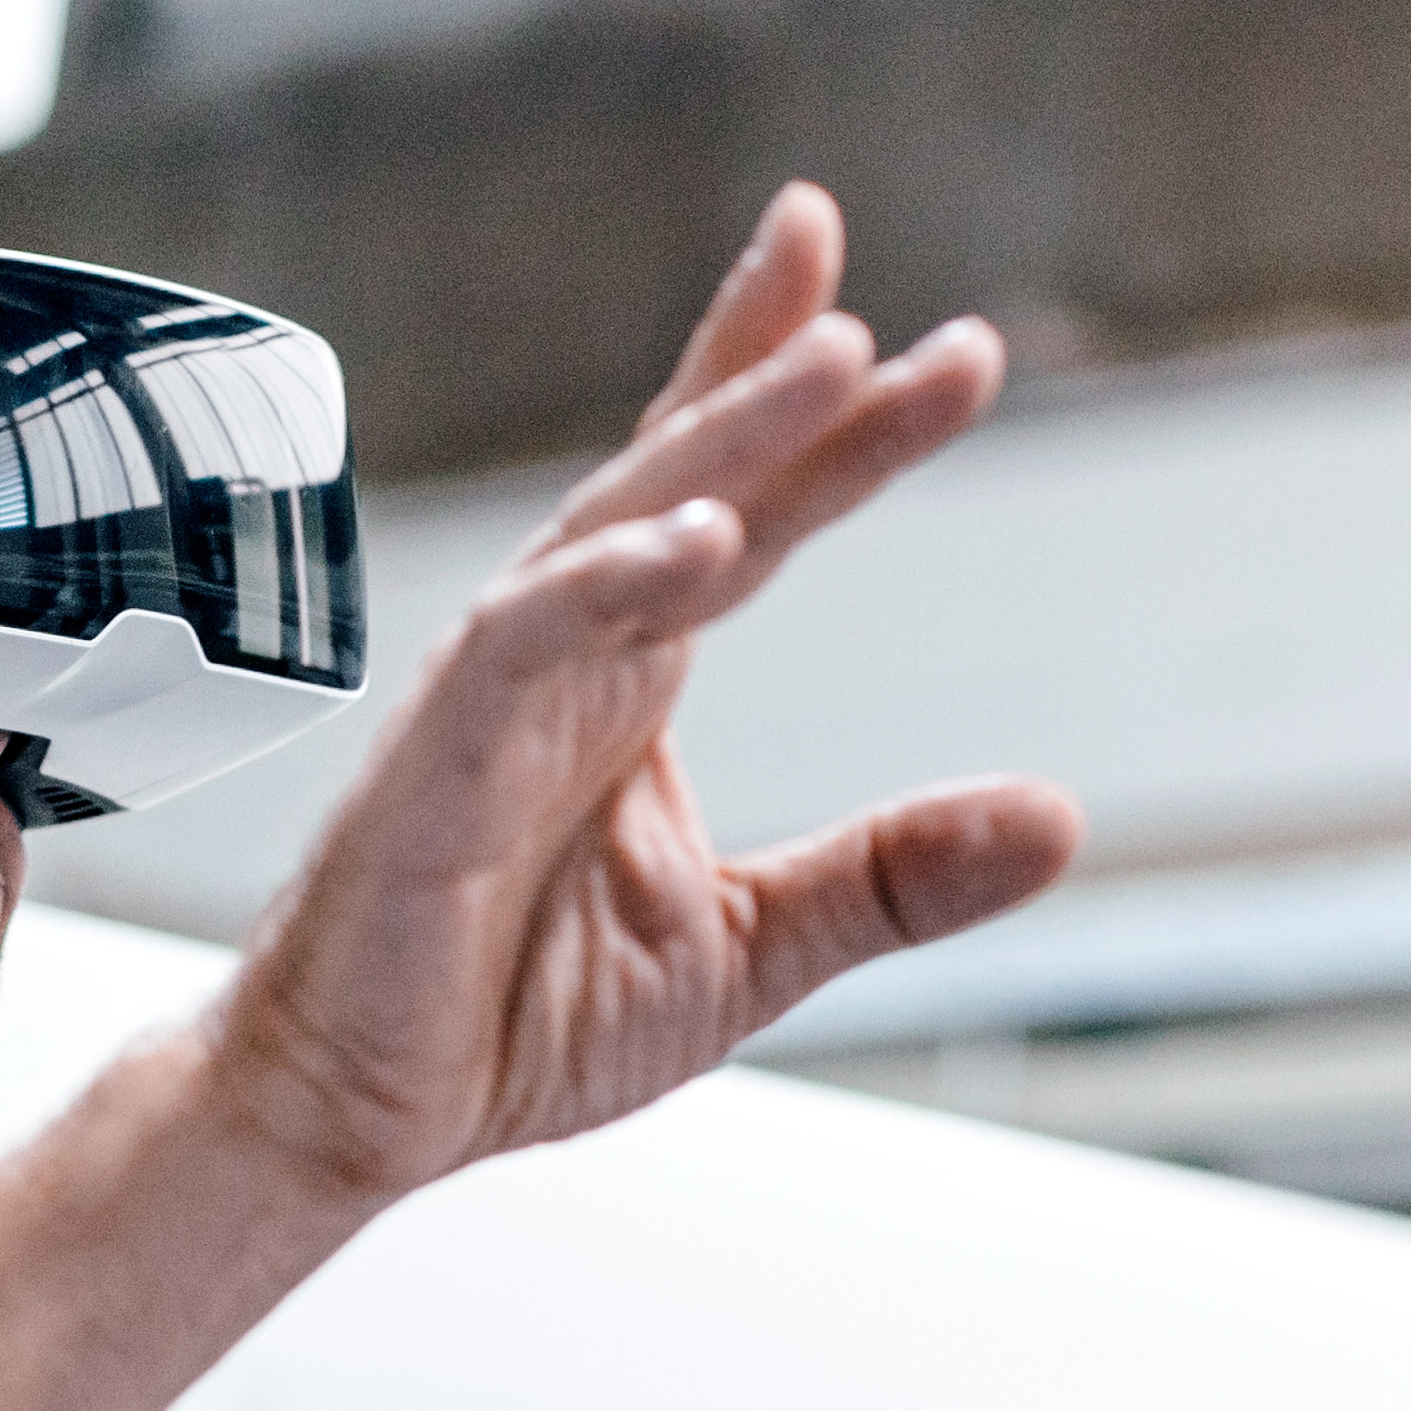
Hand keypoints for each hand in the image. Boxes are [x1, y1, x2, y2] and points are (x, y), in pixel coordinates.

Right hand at [197, 184, 1071, 1206]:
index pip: (745, 509)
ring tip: (837, 357)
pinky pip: (525, 640)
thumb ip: (891, 877)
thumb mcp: (747, 950)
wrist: (350, 1119)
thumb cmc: (511, 1023)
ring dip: (728, 437)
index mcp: (636, 682)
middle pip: (690, 475)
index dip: (823, 418)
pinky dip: (611, 582)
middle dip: (782, 369)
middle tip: (881, 291)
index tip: (943, 342)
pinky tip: (703, 542)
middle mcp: (570, 658)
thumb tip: (1060, 817)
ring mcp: (496, 696)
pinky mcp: (438, 761)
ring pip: (619, 524)